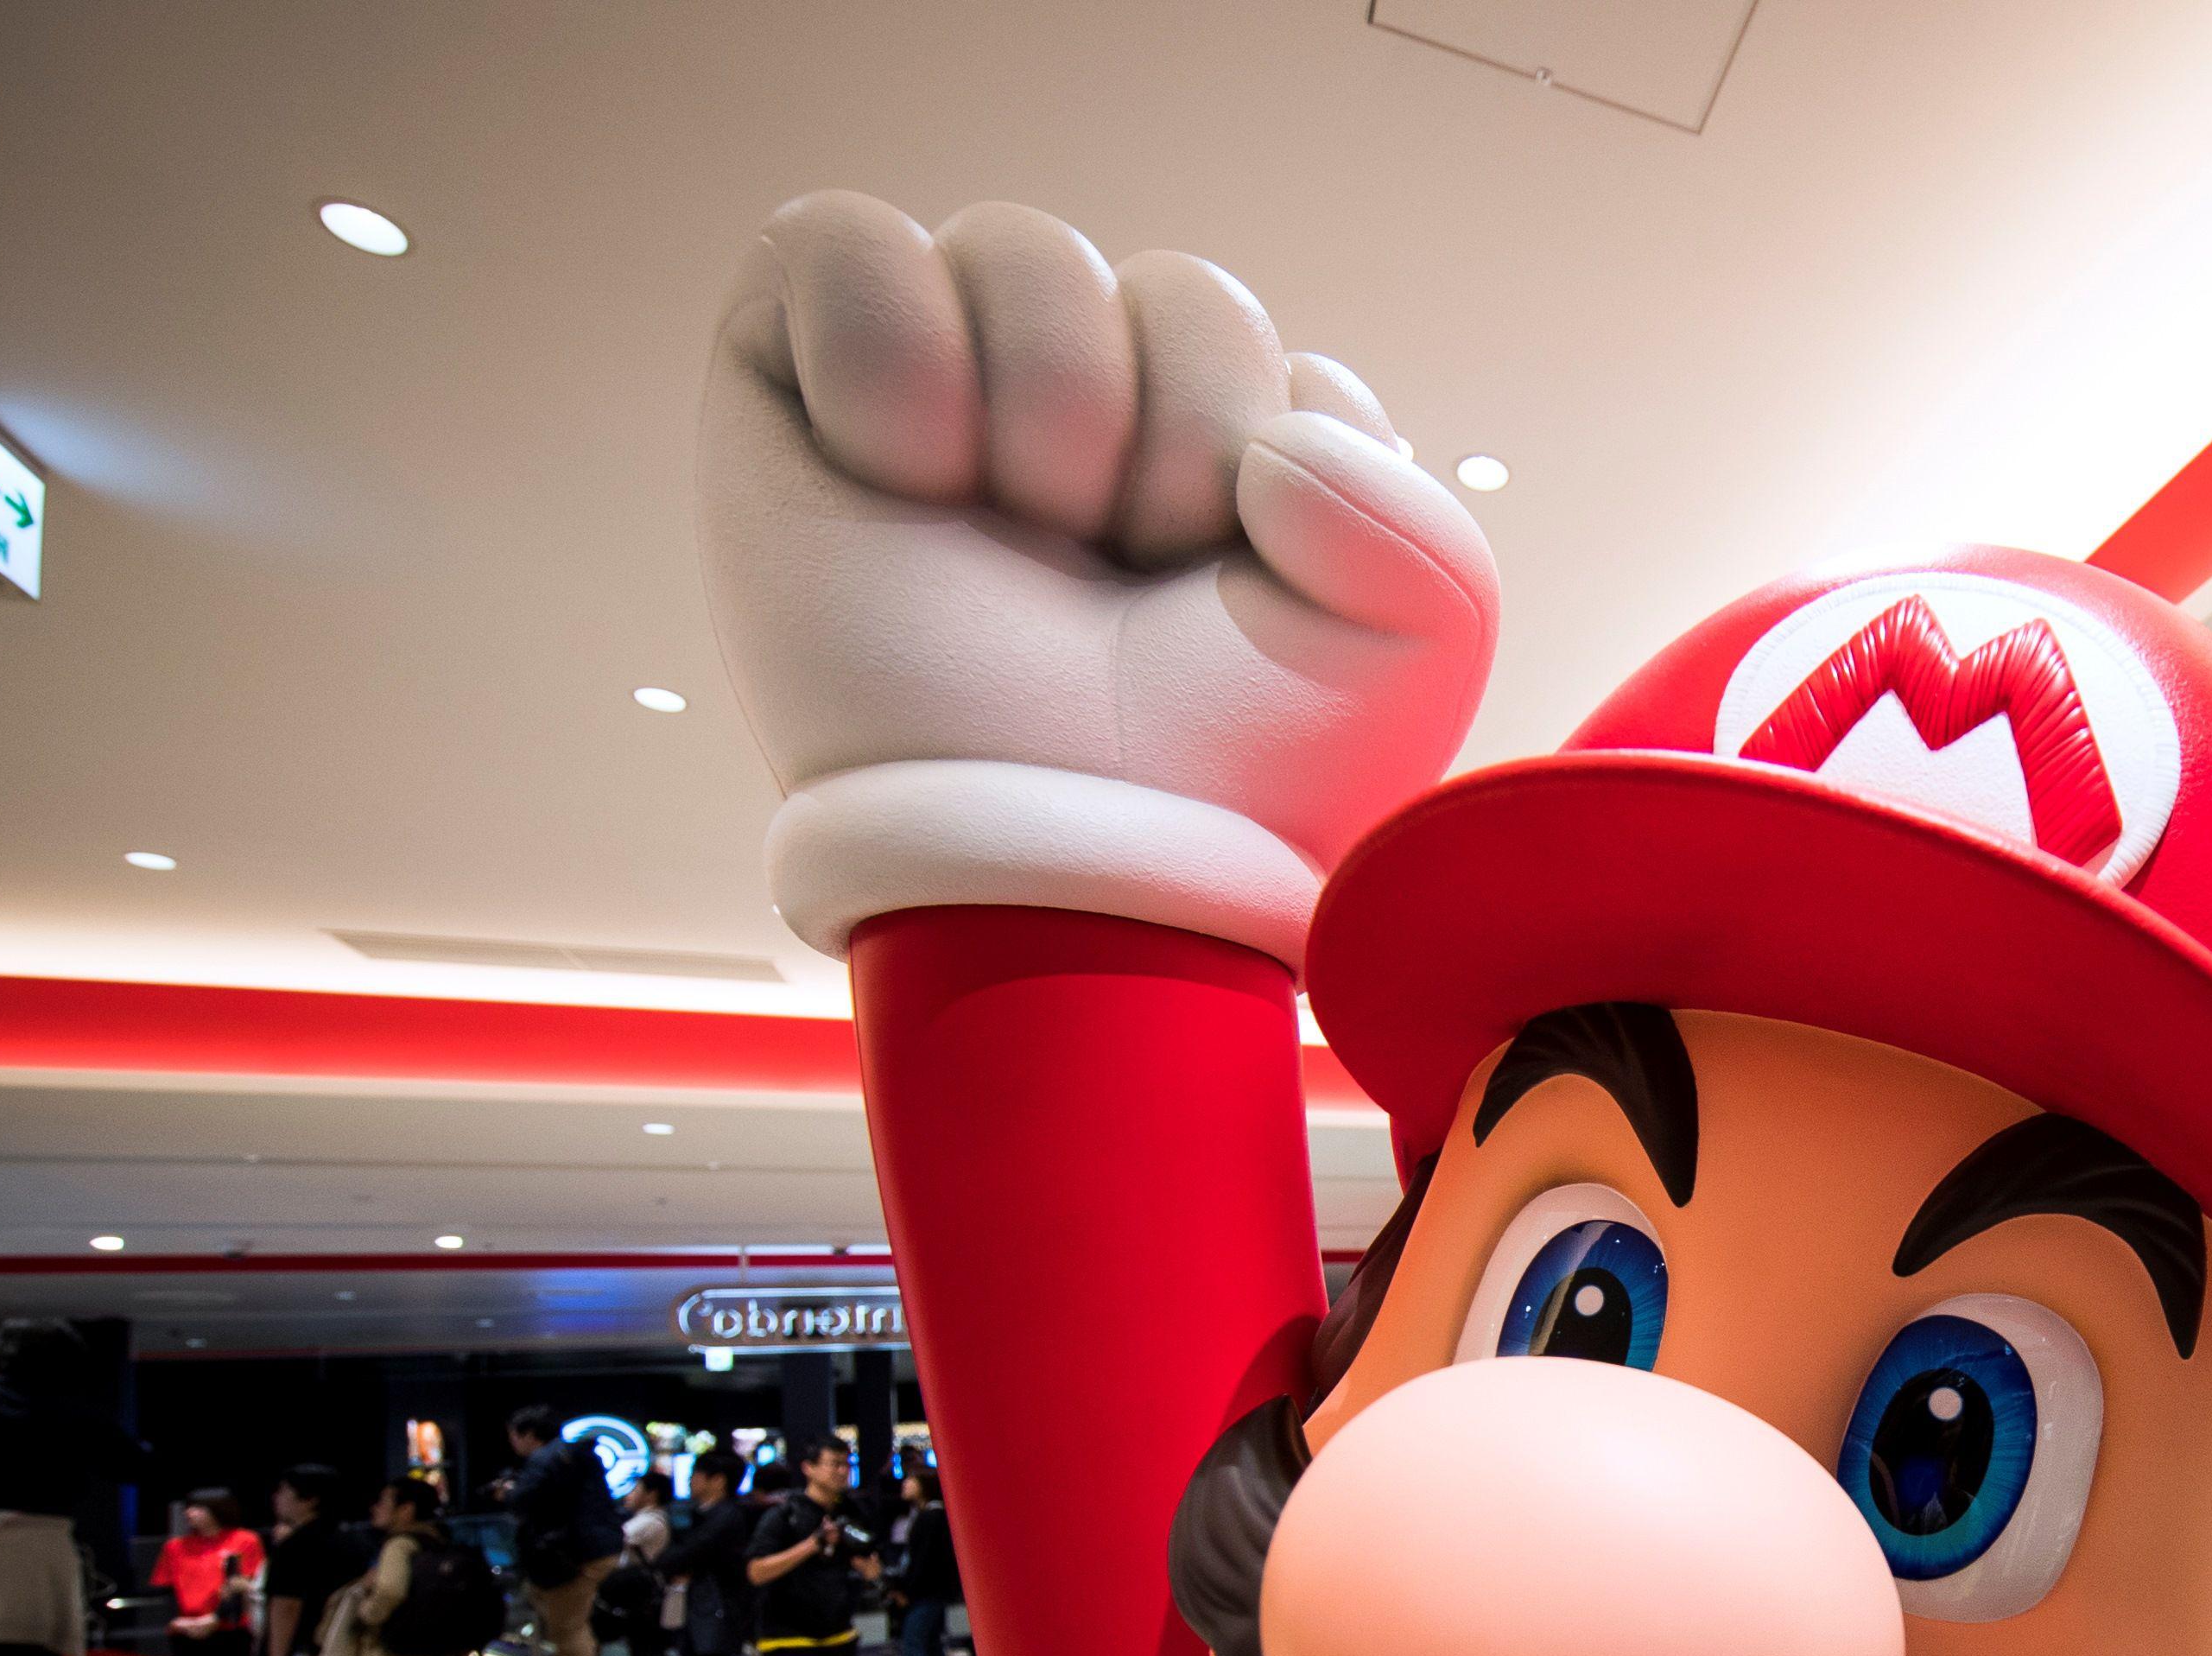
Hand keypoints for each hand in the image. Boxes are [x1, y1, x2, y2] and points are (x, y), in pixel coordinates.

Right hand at [698, 191, 1499, 960]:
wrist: (1067, 861)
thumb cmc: (1233, 778)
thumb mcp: (1414, 647)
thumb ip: (1420, 511)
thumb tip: (1275, 439)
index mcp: (1219, 454)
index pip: (1265, 331)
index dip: (1254, 439)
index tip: (1232, 574)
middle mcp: (1085, 413)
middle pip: (1167, 284)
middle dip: (1175, 435)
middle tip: (1120, 571)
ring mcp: (942, 396)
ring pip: (1015, 245)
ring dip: (1050, 400)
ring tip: (1020, 528)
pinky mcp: (791, 390)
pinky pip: (838, 238)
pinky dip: (888, 346)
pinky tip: (908, 472)